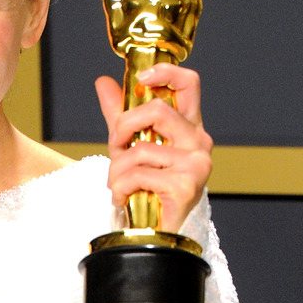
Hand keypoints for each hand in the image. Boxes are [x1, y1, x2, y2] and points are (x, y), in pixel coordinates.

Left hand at [95, 64, 212, 232]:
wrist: (152, 229)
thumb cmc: (145, 185)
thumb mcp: (129, 144)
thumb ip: (119, 114)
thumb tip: (104, 81)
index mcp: (189, 126)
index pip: (189, 83)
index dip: (166, 72)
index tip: (141, 77)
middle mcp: (199, 141)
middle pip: (157, 109)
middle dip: (123, 127)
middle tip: (116, 147)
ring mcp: (197, 164)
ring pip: (141, 148)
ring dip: (117, 169)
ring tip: (118, 183)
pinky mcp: (186, 187)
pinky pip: (138, 174)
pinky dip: (120, 187)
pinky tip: (124, 197)